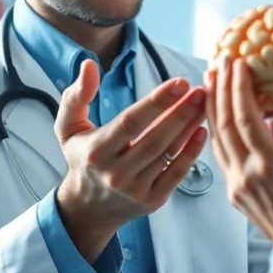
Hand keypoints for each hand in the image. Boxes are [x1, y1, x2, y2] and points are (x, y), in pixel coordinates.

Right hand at [54, 59, 208, 260]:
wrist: (88, 208)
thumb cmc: (82, 158)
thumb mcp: (67, 127)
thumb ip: (76, 95)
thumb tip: (89, 64)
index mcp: (96, 151)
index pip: (131, 123)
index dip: (157, 102)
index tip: (180, 82)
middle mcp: (115, 173)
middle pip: (155, 139)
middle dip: (181, 113)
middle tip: (200, 90)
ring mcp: (135, 189)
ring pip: (168, 154)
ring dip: (190, 127)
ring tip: (204, 104)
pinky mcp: (152, 201)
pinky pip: (177, 174)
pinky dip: (192, 153)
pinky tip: (202, 131)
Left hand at [205, 57, 272, 242]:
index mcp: (269, 164)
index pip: (245, 115)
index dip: (240, 85)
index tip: (238, 60)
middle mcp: (246, 175)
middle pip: (224, 123)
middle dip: (220, 89)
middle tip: (219, 60)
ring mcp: (238, 186)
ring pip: (218, 139)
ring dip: (215, 108)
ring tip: (214, 81)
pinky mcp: (237, 194)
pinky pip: (222, 154)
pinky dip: (220, 130)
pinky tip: (222, 115)